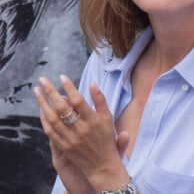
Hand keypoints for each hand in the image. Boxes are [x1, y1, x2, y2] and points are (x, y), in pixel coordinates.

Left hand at [34, 76, 129, 190]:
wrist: (101, 164)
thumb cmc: (106, 138)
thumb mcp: (108, 118)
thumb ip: (100, 101)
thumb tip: (92, 84)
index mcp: (94, 121)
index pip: (79, 101)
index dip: (69, 88)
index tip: (62, 76)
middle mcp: (81, 130)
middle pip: (62, 108)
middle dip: (50, 92)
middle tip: (42, 80)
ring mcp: (70, 139)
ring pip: (52, 119)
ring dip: (43, 104)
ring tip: (37, 91)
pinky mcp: (63, 146)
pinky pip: (50, 130)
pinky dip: (44, 118)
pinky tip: (41, 108)